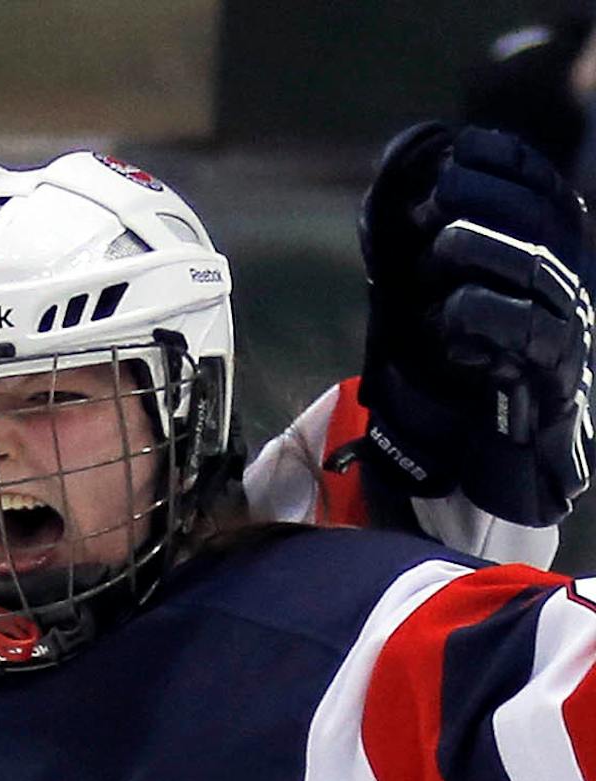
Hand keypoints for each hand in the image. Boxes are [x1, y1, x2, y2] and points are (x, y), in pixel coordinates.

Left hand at [358, 122, 594, 525]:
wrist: (483, 441)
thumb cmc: (456, 348)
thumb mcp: (427, 276)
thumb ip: (417, 222)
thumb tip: (403, 156)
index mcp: (546, 242)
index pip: (541, 181)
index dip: (503, 158)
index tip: (456, 149)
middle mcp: (567, 274)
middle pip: (543, 215)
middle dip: (485, 198)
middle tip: (433, 201)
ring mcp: (566, 322)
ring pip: (536, 265)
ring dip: (478, 247)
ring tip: (439, 248)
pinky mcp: (552, 372)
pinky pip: (525, 330)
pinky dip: (479, 314)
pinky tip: (447, 315)